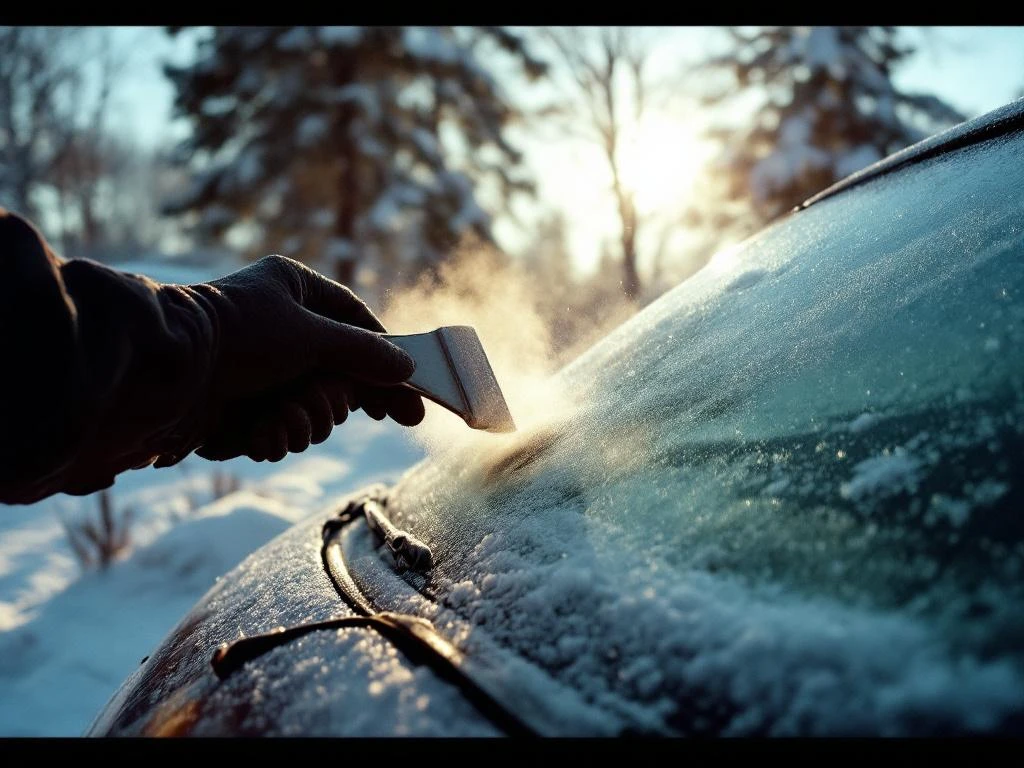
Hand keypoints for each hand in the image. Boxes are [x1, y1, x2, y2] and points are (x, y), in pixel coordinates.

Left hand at [167, 255, 423, 463]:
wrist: (166, 373)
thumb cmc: (239, 334)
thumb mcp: (312, 335)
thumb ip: (364, 353)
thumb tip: (408, 368)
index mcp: (293, 290)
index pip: (356, 322)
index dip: (383, 358)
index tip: (406, 393)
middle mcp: (280, 328)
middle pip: (339, 374)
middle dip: (332, 401)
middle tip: (328, 410)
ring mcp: (261, 370)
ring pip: (312, 409)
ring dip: (303, 423)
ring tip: (281, 421)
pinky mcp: (242, 406)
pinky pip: (280, 428)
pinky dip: (275, 436)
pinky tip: (261, 434)